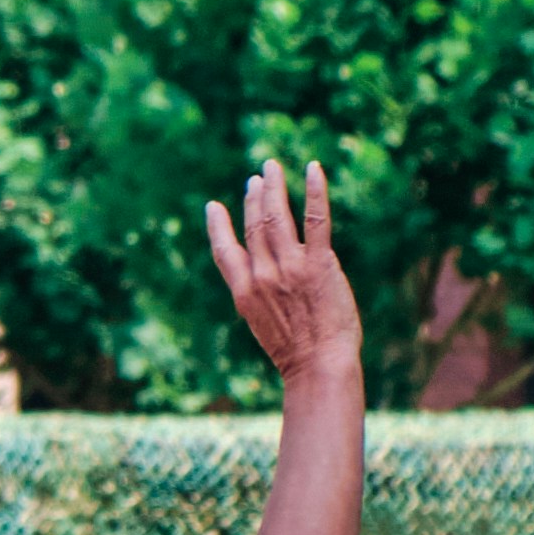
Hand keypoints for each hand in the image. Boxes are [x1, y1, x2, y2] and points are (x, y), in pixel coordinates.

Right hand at [206, 155, 358, 386]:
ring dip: (275, 187)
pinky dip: (315, 191)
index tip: (214, 206)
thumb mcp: (264, 324)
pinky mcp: (319, 264)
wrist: (319, 366)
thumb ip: (262, 295)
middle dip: (255, 197)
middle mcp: (263, 275)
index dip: (217, 225)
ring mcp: (290, 268)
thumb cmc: (296, 353)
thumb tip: (265, 274)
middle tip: (257, 178)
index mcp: (244, 292)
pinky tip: (314, 169)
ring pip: (278, 216)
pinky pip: (315, 219)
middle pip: (254, 225)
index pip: (224, 250)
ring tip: (272, 168)